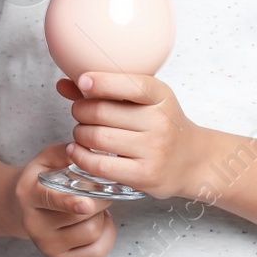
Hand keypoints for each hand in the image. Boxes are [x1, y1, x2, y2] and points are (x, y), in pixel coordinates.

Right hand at [10, 143, 117, 256]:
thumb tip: (80, 149)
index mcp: (28, 195)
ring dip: (102, 217)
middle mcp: (34, 224)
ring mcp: (46, 246)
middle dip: (100, 200)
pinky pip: (97, 252)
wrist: (21, 208)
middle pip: (80, 216)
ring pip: (92, 233)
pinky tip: (99, 223)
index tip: (86, 204)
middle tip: (101, 190)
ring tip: (95, 207)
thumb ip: (62, 153)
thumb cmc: (39, 180)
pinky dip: (107, 236)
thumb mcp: (44, 159)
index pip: (50, 200)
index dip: (69, 202)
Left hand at [56, 72, 207, 200]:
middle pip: (101, 112)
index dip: (101, 81)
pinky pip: (100, 164)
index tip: (83, 81)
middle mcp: (160, 122)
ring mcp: (153, 150)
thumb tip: (63, 84)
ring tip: (82, 132)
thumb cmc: (161, 124)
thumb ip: (105, 91)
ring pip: (97, 137)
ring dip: (79, 133)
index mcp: (161, 96)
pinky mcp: (144, 175)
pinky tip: (77, 150)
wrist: (193, 160)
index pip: (129, 84)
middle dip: (80, 110)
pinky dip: (80, 156)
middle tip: (80, 113)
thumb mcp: (143, 101)